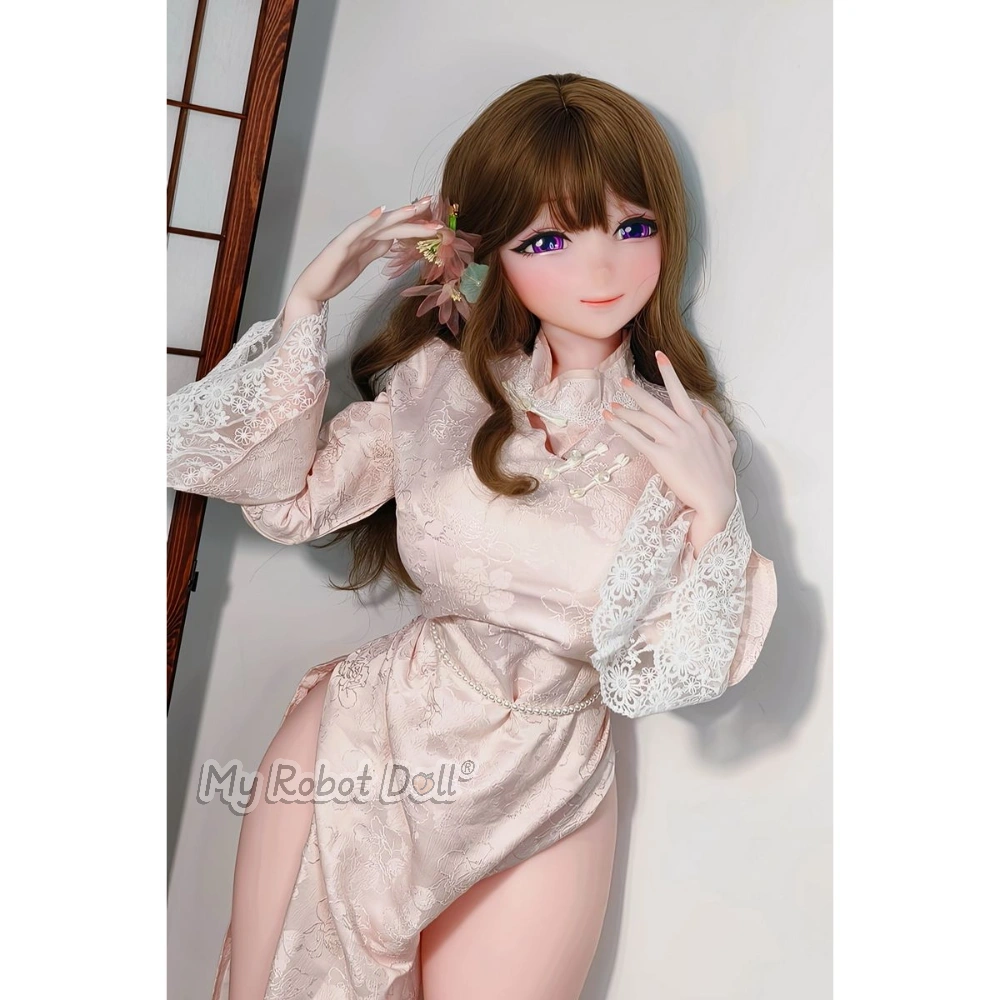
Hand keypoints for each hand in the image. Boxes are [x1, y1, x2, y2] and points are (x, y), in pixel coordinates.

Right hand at [288, 197, 442, 304]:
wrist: (311, 292)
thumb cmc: (333, 277)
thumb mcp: (361, 263)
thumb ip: (375, 251)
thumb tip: (392, 242)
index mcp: (366, 241)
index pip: (395, 228)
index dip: (413, 222)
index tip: (433, 217)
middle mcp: (359, 236)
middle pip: (391, 223)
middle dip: (412, 214)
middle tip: (432, 203)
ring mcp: (350, 239)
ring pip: (378, 224)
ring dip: (398, 215)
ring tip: (416, 208)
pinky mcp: (339, 246)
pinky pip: (356, 230)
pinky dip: (368, 220)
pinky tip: (381, 211)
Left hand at [602, 351, 737, 521]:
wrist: (715, 499)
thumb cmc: (720, 476)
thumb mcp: (725, 445)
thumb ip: (714, 423)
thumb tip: (701, 406)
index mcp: (699, 423)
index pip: (681, 392)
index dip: (669, 373)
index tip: (660, 355)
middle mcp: (684, 428)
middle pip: (656, 404)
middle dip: (637, 392)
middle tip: (623, 381)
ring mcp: (672, 441)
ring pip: (644, 419)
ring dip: (626, 411)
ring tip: (612, 406)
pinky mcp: (661, 457)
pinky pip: (637, 439)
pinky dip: (621, 428)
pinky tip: (610, 420)